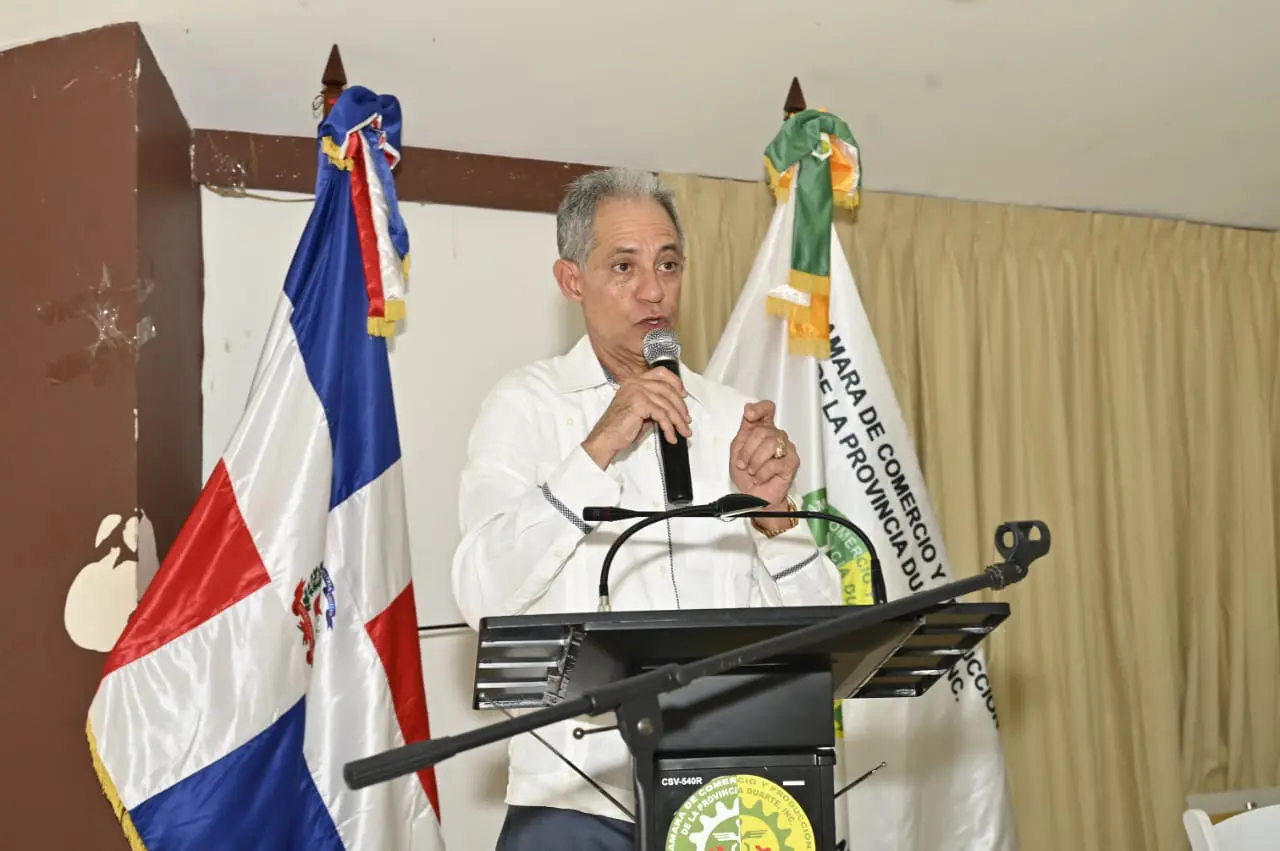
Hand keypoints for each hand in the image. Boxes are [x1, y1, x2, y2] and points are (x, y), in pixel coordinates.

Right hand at [582, 368, 691, 468]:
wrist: (606, 438)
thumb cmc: (620, 427)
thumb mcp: (641, 411)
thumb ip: (655, 404)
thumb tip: (674, 408)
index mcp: (634, 381)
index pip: (660, 373)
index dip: (675, 382)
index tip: (684, 394)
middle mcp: (635, 383)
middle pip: (667, 389)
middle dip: (681, 407)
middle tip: (686, 420)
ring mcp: (637, 391)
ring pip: (667, 404)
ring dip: (678, 421)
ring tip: (683, 432)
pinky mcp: (639, 403)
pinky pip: (662, 415)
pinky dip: (669, 428)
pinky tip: (670, 436)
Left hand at [729, 401, 798, 532]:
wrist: (753, 497)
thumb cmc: (746, 474)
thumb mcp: (737, 449)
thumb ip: (744, 429)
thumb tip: (748, 408)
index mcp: (763, 429)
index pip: (767, 409)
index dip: (760, 409)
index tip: (749, 415)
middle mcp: (776, 435)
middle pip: (763, 431)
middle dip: (748, 450)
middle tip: (743, 465)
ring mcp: (786, 448)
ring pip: (770, 445)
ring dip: (755, 462)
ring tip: (752, 472)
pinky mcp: (792, 462)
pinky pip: (775, 463)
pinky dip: (762, 473)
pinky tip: (761, 478)